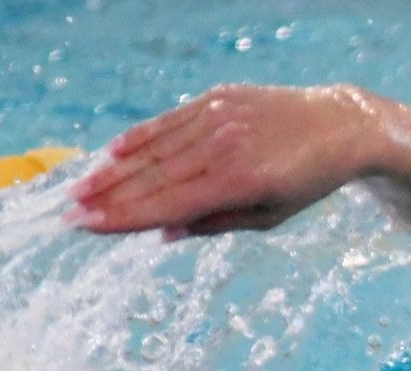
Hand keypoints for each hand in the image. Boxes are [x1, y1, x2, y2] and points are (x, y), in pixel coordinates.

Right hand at [66, 84, 379, 237]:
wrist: (340, 126)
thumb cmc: (306, 182)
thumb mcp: (270, 215)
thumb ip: (215, 223)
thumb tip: (162, 233)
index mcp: (241, 182)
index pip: (169, 203)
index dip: (124, 216)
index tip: (88, 227)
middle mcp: (226, 146)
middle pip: (155, 176)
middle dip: (109, 196)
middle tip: (70, 214)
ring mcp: (220, 117)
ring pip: (157, 147)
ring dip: (115, 169)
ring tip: (82, 189)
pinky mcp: (219, 98)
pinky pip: (172, 120)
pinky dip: (141, 136)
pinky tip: (113, 152)